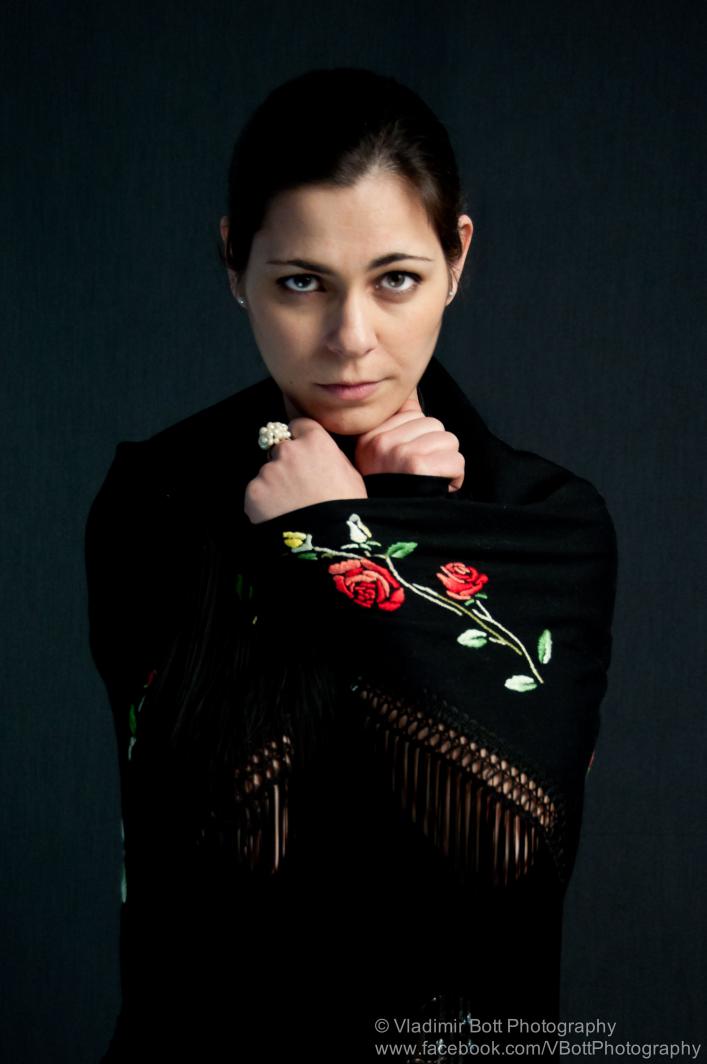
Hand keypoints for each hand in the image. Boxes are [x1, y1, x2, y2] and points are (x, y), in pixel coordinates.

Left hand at [245, 417, 367, 523]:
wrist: (328, 542)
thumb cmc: (346, 510)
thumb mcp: (351, 475)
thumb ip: (330, 455)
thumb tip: (319, 452)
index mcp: (315, 441)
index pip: (299, 425)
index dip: (301, 440)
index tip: (303, 453)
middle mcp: (288, 450)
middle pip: (281, 449)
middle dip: (286, 464)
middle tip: (298, 488)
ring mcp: (268, 471)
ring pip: (268, 473)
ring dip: (275, 486)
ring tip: (291, 508)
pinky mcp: (254, 492)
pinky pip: (257, 494)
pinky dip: (264, 504)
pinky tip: (280, 517)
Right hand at [354, 388, 464, 491]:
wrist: (389, 528)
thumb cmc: (391, 492)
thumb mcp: (379, 455)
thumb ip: (396, 421)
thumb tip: (411, 387)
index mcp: (371, 435)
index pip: (413, 413)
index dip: (421, 437)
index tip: (411, 459)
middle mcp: (381, 440)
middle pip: (435, 425)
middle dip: (436, 450)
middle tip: (421, 473)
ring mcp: (398, 452)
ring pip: (449, 441)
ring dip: (447, 463)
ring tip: (430, 480)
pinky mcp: (418, 465)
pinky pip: (455, 460)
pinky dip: (454, 477)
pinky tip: (439, 486)